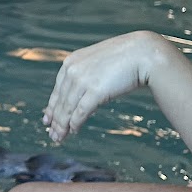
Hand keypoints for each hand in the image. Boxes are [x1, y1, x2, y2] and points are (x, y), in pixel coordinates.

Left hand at [43, 32, 168, 142]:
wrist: (143, 53)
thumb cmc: (125, 58)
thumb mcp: (98, 63)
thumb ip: (87, 76)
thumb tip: (83, 97)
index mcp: (71, 62)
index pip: (58, 89)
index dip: (52, 107)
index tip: (48, 119)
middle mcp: (73, 70)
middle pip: (60, 102)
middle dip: (55, 121)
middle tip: (52, 135)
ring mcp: (82, 81)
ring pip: (67, 109)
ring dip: (62, 126)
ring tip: (59, 138)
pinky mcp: (94, 91)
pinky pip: (80, 113)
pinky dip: (75, 124)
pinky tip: (74, 131)